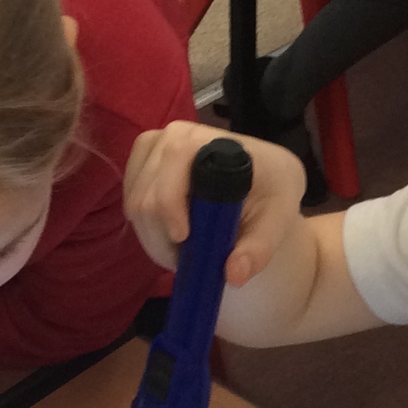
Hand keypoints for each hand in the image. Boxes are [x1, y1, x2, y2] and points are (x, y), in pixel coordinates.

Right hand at [124, 120, 305, 288]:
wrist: (262, 180)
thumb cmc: (272, 194)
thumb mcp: (279, 220)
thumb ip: (260, 248)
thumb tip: (233, 274)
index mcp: (218, 141)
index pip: (175, 159)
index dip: (170, 204)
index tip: (183, 239)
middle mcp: (180, 133)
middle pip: (148, 192)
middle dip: (162, 236)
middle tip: (187, 259)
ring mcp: (156, 143)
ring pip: (134, 202)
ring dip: (153, 236)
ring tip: (182, 249)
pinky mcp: (142, 158)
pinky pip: (128, 199)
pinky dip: (144, 225)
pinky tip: (168, 233)